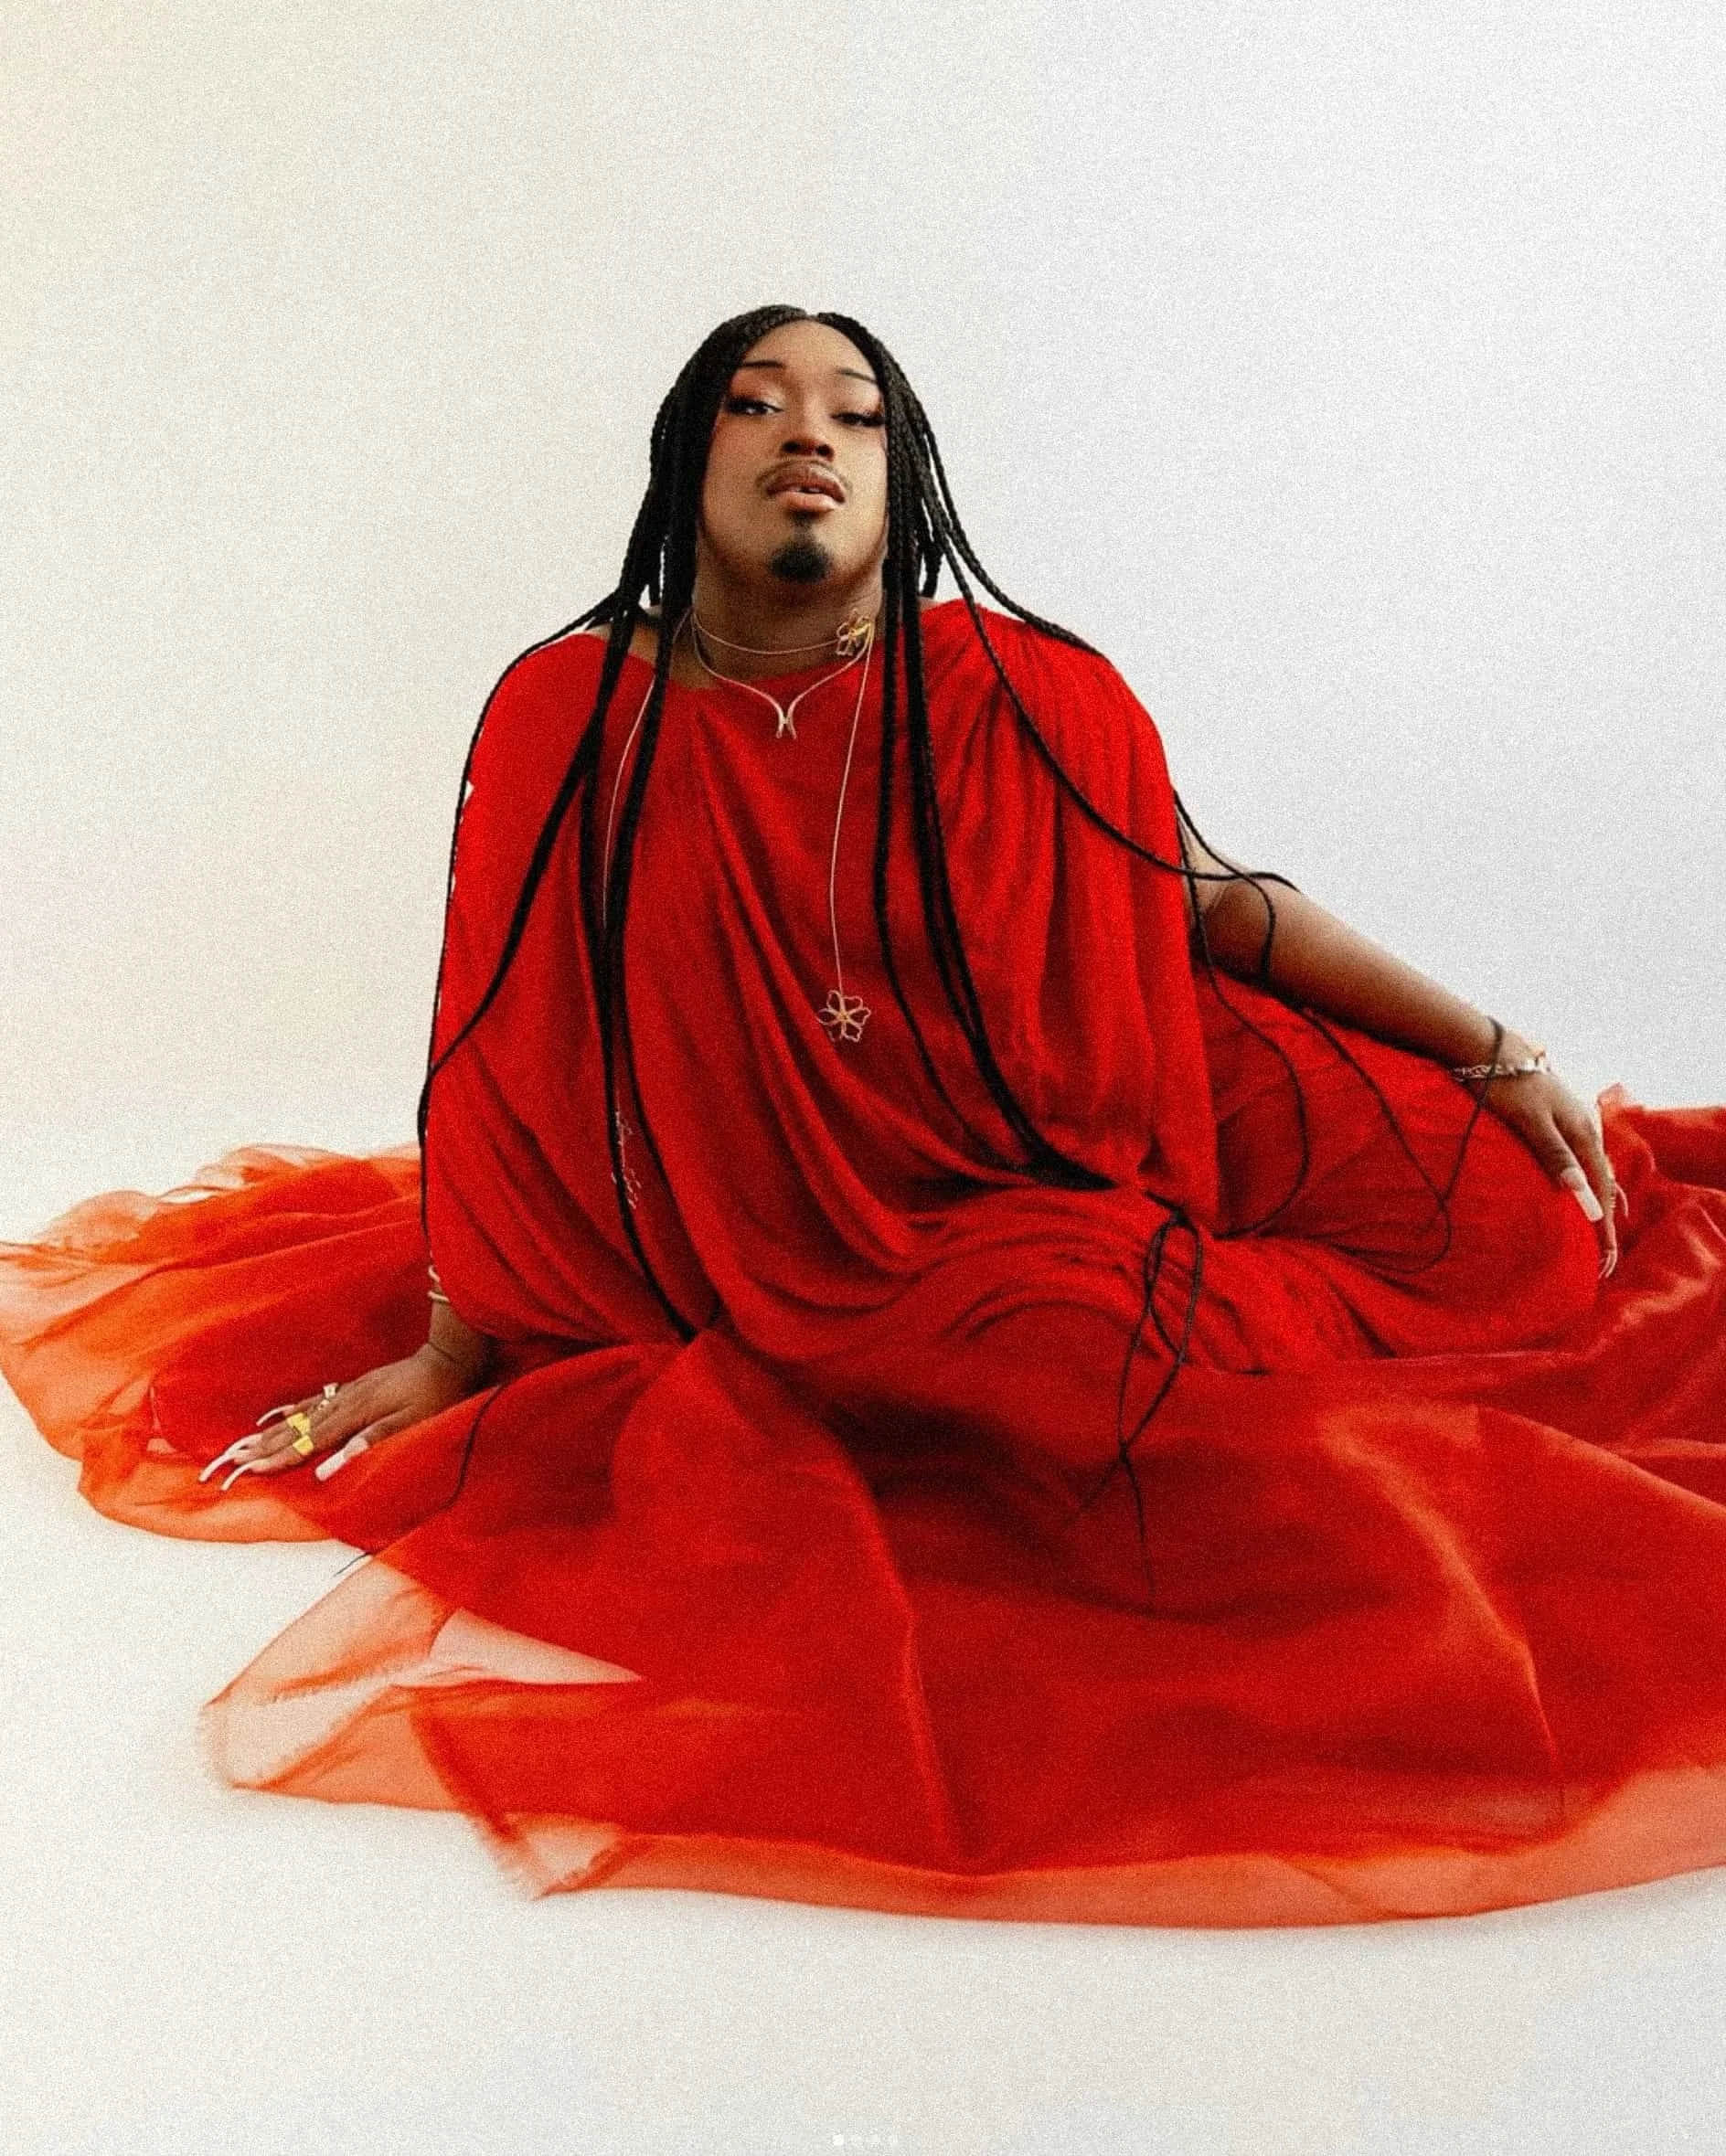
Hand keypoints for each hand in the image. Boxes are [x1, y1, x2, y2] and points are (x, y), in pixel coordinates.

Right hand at [198, 1345, 479, 1490]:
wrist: (450, 1357)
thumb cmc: (436, 1395)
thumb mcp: (410, 1423)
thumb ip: (370, 1442)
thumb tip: (329, 1467)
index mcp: (354, 1414)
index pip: (308, 1444)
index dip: (277, 1459)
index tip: (247, 1472)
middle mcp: (343, 1403)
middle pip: (294, 1430)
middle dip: (259, 1448)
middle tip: (226, 1462)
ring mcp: (346, 1393)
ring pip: (299, 1417)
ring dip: (269, 1433)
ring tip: (240, 1445)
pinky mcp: (354, 1388)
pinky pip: (313, 1401)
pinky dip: (290, 1411)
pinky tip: (276, 1416)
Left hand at [1471, 1057, 1622, 1278]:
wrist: (1491, 1049)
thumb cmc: (1507, 1085)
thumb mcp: (1530, 1122)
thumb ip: (1553, 1154)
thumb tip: (1578, 1189)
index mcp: (1581, 1131)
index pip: (1599, 1183)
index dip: (1602, 1217)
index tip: (1604, 1250)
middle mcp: (1582, 1126)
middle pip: (1599, 1176)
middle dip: (1603, 1211)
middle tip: (1605, 1249)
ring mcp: (1569, 1120)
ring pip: (1590, 1164)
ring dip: (1597, 1192)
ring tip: (1604, 1220)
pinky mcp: (1554, 1116)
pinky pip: (1577, 1153)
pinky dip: (1584, 1173)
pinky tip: (1579, 1178)